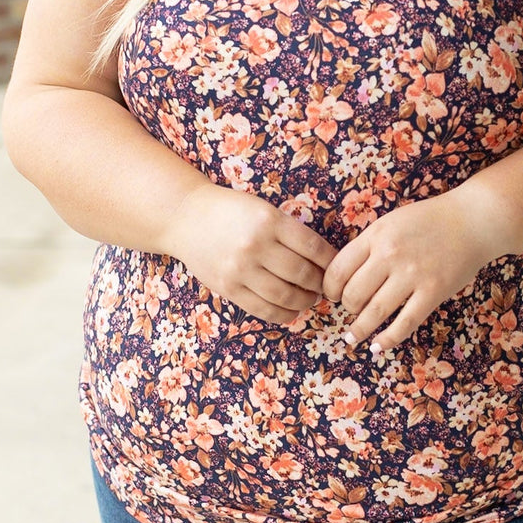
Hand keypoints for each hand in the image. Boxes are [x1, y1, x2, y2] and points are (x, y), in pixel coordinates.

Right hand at [162, 184, 336, 324]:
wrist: (186, 217)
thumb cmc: (231, 211)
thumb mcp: (263, 209)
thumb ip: (288, 231)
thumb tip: (322, 259)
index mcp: (270, 221)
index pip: (313, 246)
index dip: (330, 261)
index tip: (337, 267)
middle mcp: (256, 245)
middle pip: (302, 273)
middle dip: (320, 283)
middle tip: (326, 286)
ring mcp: (240, 269)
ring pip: (286, 295)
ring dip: (305, 301)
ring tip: (311, 298)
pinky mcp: (228, 288)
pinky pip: (263, 309)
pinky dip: (284, 314)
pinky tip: (292, 310)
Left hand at [322, 191, 494, 352]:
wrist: (473, 220)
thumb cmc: (430, 219)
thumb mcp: (391, 221)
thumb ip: (369, 244)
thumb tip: (345, 274)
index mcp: (376, 235)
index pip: (338, 269)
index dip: (330, 288)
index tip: (332, 295)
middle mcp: (390, 255)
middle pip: (353, 293)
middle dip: (347, 308)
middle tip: (350, 312)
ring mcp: (412, 275)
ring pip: (375, 312)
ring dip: (360, 329)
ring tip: (353, 337)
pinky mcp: (433, 292)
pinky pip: (405, 323)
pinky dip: (388, 339)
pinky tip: (378, 346)